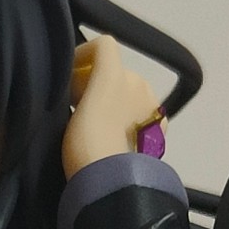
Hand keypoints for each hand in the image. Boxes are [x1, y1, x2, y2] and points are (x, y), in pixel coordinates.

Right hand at [63, 36, 164, 179]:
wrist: (113, 182)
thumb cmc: (84, 147)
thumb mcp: (68, 115)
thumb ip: (75, 94)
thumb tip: (79, 92)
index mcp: (116, 75)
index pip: (103, 46)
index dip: (83, 54)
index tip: (68, 74)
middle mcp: (139, 83)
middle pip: (116, 72)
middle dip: (96, 82)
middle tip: (77, 105)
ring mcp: (153, 106)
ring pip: (130, 93)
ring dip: (114, 100)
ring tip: (97, 125)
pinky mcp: (160, 128)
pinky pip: (141, 113)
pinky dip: (128, 118)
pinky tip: (117, 138)